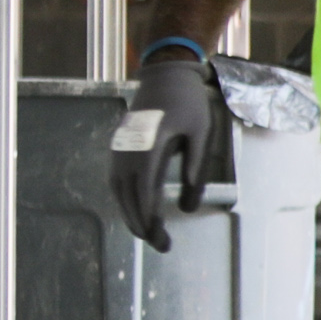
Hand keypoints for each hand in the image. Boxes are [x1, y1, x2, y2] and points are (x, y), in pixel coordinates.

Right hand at [110, 46, 229, 251]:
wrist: (166, 74)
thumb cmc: (188, 102)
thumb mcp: (202, 134)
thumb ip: (196, 169)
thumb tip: (187, 207)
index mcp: (148, 146)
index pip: (144, 191)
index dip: (149, 218)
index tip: (158, 237)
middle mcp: (127, 150)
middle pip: (128, 196)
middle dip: (141, 224)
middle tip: (161, 245)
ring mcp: (120, 149)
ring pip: (119, 191)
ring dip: (131, 214)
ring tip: (149, 234)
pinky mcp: (120, 148)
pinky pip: (118, 181)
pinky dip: (126, 200)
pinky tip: (138, 212)